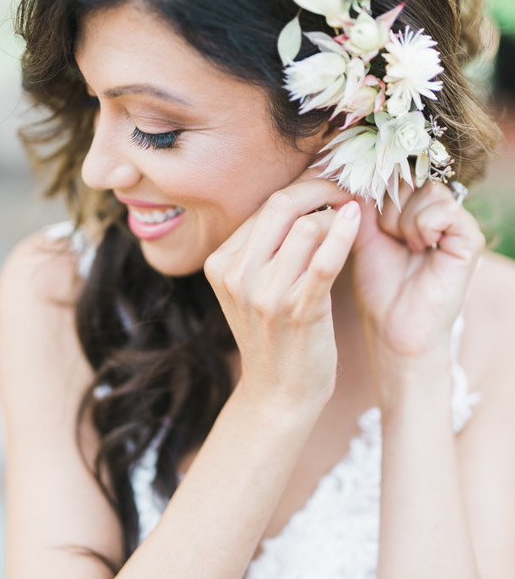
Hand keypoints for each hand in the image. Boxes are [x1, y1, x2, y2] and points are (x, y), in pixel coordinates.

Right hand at [204, 179, 360, 412]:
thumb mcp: (253, 288)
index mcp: (221, 264)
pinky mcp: (298, 310)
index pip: (265, 207)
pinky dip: (344, 234)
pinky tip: (357, 219)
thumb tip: (307, 193)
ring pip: (307, 225)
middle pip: (282, 206)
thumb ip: (268, 245)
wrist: (278, 395)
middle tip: (348, 188)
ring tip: (351, 222)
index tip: (330, 183)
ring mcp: (264, 294)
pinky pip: (325, 259)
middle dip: (322, 188)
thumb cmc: (276, 336)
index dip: (304, 188)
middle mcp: (236, 275)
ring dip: (336, 218)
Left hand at [351, 181, 484, 359]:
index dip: (379, 191)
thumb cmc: (377, 282)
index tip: (373, 222)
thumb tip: (360, 166)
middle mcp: (437, 210)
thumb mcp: (361, 232)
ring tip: (404, 246)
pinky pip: (445, 210)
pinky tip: (420, 250)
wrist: (391, 324)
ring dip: (403, 220)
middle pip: (412, 178)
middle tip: (390, 239)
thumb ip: (363, 198)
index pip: (399, 172)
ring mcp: (456, 222)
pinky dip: (423, 227)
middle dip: (389, 209)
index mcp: (414, 206)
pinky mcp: (469, 238)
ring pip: (427, 191)